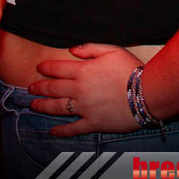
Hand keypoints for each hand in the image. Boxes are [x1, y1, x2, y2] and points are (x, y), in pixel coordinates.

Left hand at [28, 43, 142, 136]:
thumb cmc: (131, 69)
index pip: (57, 68)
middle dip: (39, 88)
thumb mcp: (111, 50)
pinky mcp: (94, 123)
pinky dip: (62, 130)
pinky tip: (52, 131)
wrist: (148, 93)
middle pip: (53, 88)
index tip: (38, 68)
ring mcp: (85, 108)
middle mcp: (79, 89)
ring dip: (43, 106)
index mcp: (82, 71)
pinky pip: (73, 128)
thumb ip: (89, 48)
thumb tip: (72, 49)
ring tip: (33, 106)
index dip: (45, 68)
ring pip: (58, 108)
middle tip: (29, 89)